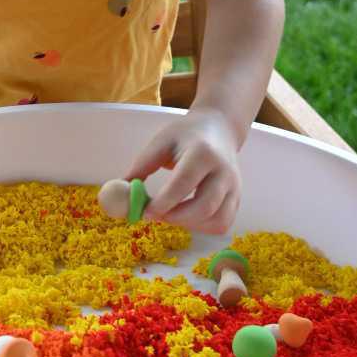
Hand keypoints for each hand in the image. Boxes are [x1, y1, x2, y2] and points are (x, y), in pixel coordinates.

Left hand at [127, 108, 241, 236]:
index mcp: (202, 152)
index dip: (164, 202)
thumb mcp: (161, 142)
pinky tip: (186, 216)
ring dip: (189, 225)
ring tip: (170, 214)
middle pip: (204, 206)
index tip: (145, 212)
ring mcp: (234, 187)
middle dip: (176, 218)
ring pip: (216, 221)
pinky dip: (202, 227)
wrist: (219, 129)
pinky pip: (222, 224)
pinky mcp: (237, 199)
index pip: (185, 182)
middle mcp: (223, 171)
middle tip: (155, 215)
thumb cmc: (185, 135)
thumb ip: (142, 166)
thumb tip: (120, 191)